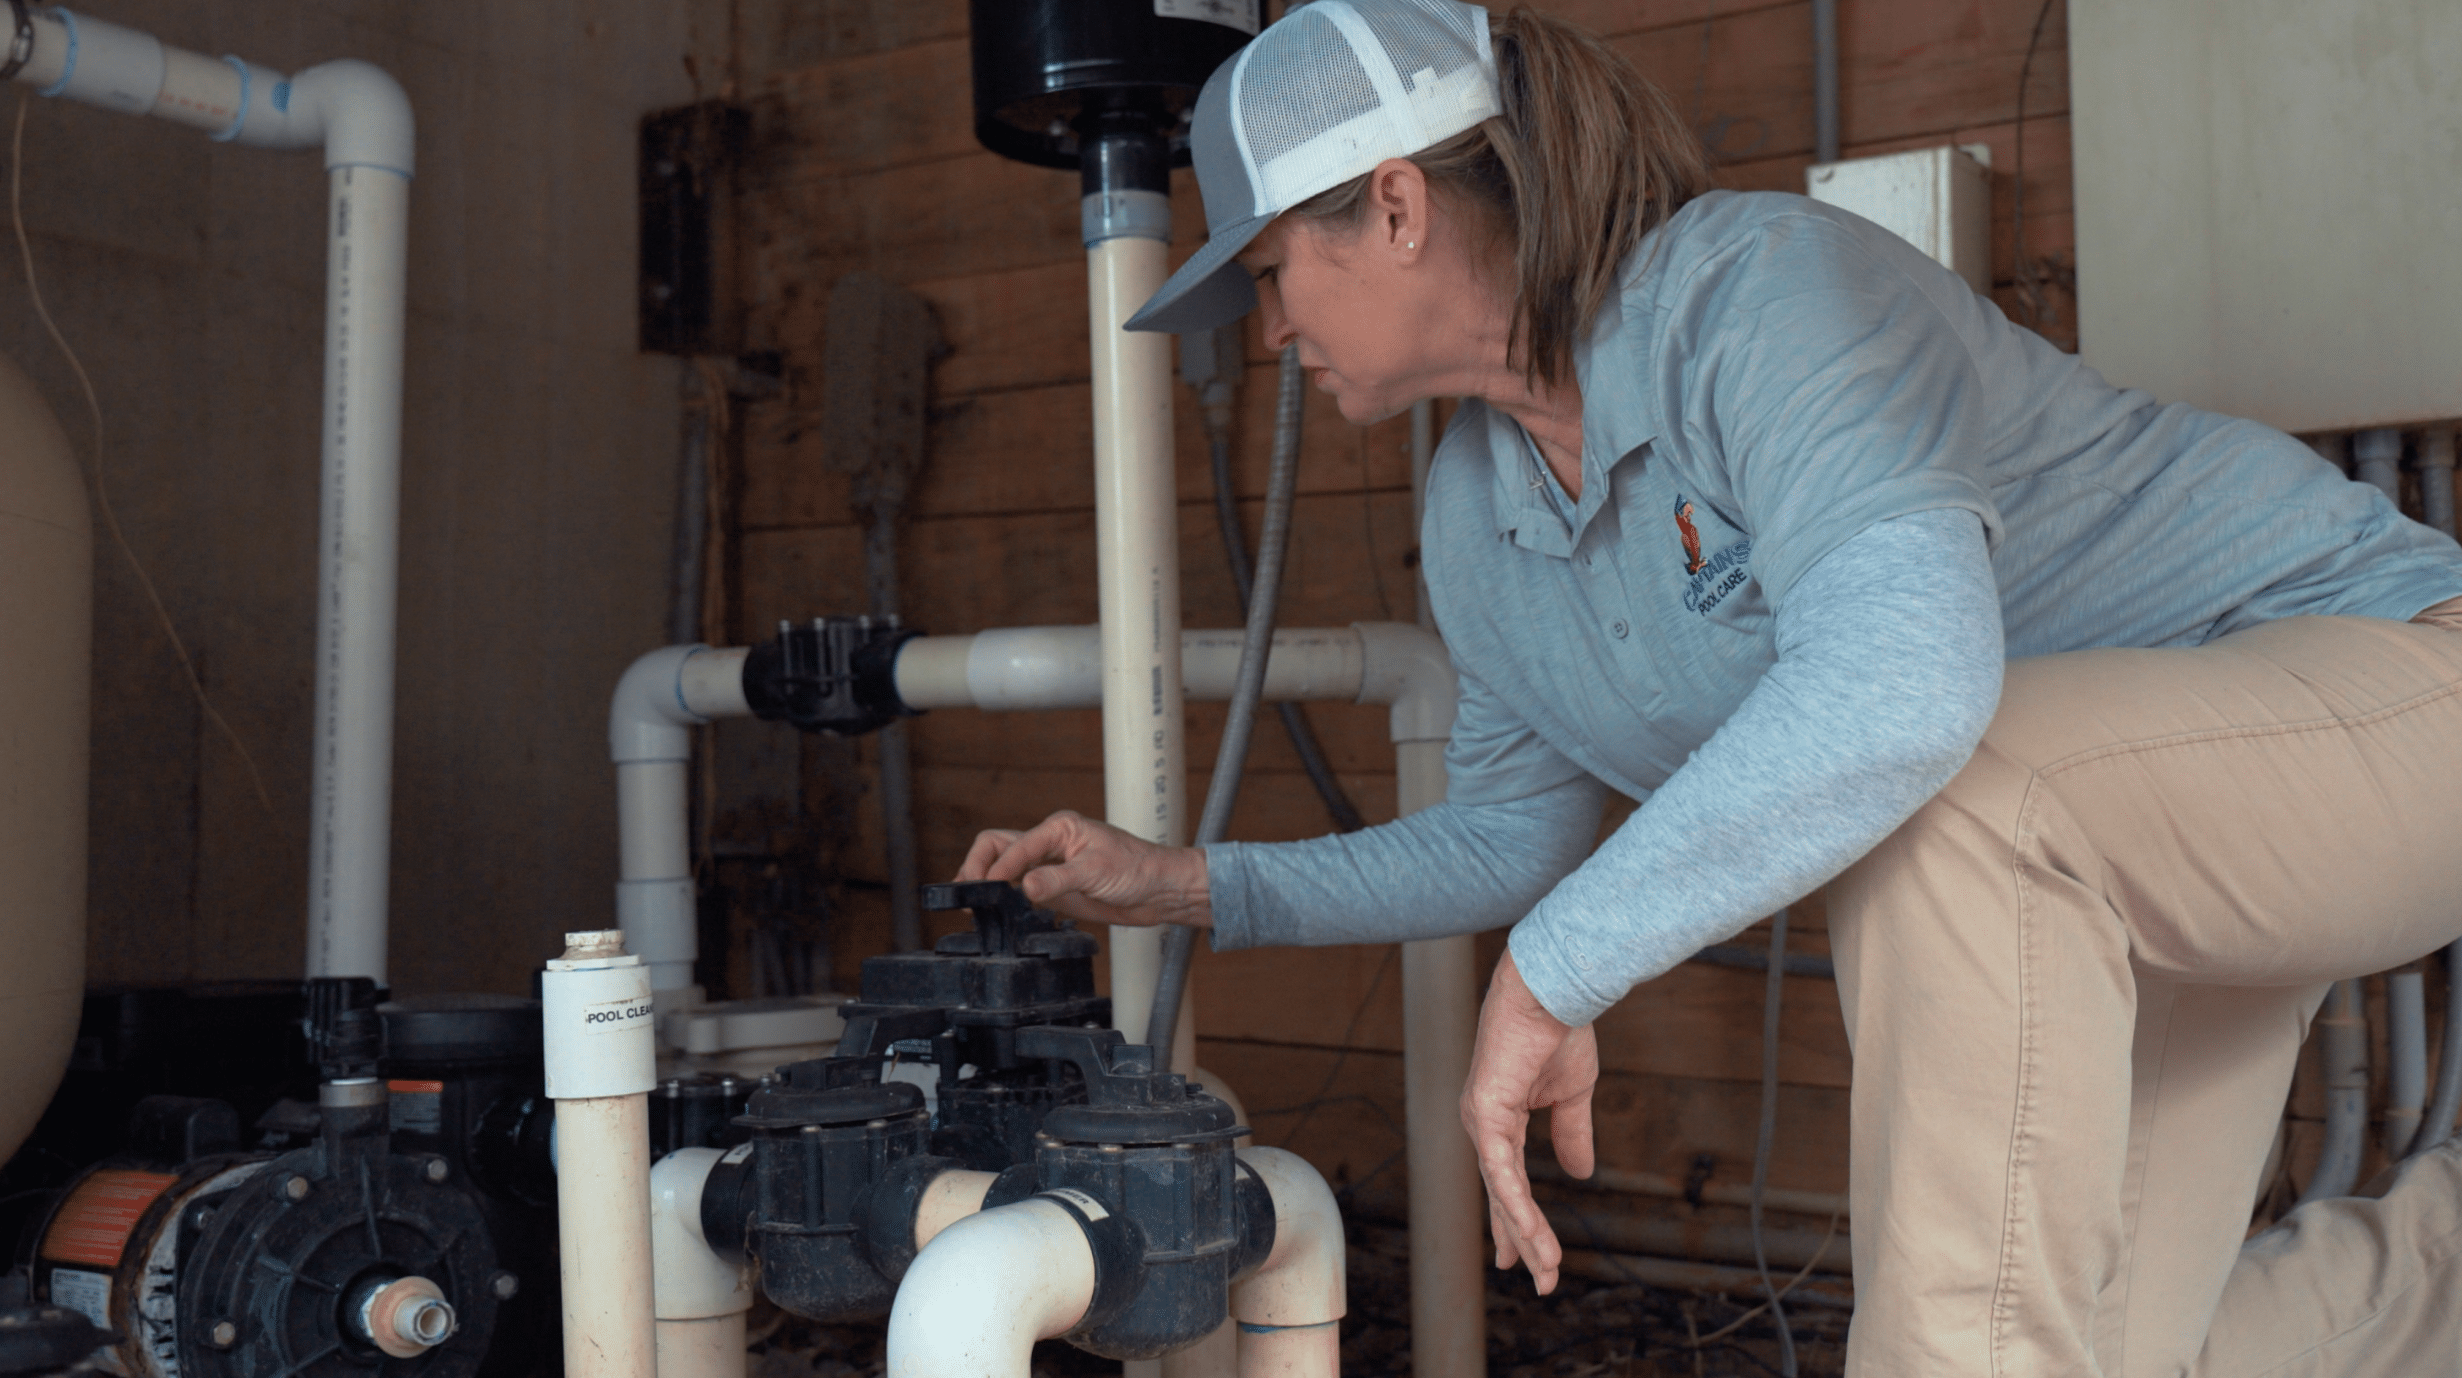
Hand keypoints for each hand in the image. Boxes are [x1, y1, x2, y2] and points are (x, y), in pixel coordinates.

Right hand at [958, 810, 1211, 929]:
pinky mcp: (1055, 889)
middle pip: (997, 847)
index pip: (1011, 844)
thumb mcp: (1096, 871)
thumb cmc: (1139, 869)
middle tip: (968, 895)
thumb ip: (1057, 879)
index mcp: (1059, 828)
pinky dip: (1004, 899)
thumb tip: (1023, 886)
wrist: (1161, 891)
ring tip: (973, 906)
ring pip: (1005, 868)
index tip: (985, 892)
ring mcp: (1051, 867)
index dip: (995, 870)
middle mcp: (1050, 843)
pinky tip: (996, 915)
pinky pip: (1020, 891)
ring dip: (987, 883)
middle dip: (978, 868)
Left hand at [1459, 949, 1596, 1294]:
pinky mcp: (1485, 1111)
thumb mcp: (1572, 1096)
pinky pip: (1500, 1168)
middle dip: (1520, 1239)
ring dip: (1525, 1232)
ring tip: (1546, 1269)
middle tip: (1537, 1280)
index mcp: (1499, 1119)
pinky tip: (1527, 1232)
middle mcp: (1482, 1123)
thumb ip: (1572, 1135)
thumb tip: (1579, 1173)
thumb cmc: (1558, 1032)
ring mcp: (1480, 1118)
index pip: (1506, 1182)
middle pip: (1501, 1194)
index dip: (1515, 1220)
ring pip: (1502, 1190)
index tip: (1522, 1257)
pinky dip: (1514, 1202)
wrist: (1554, 992)